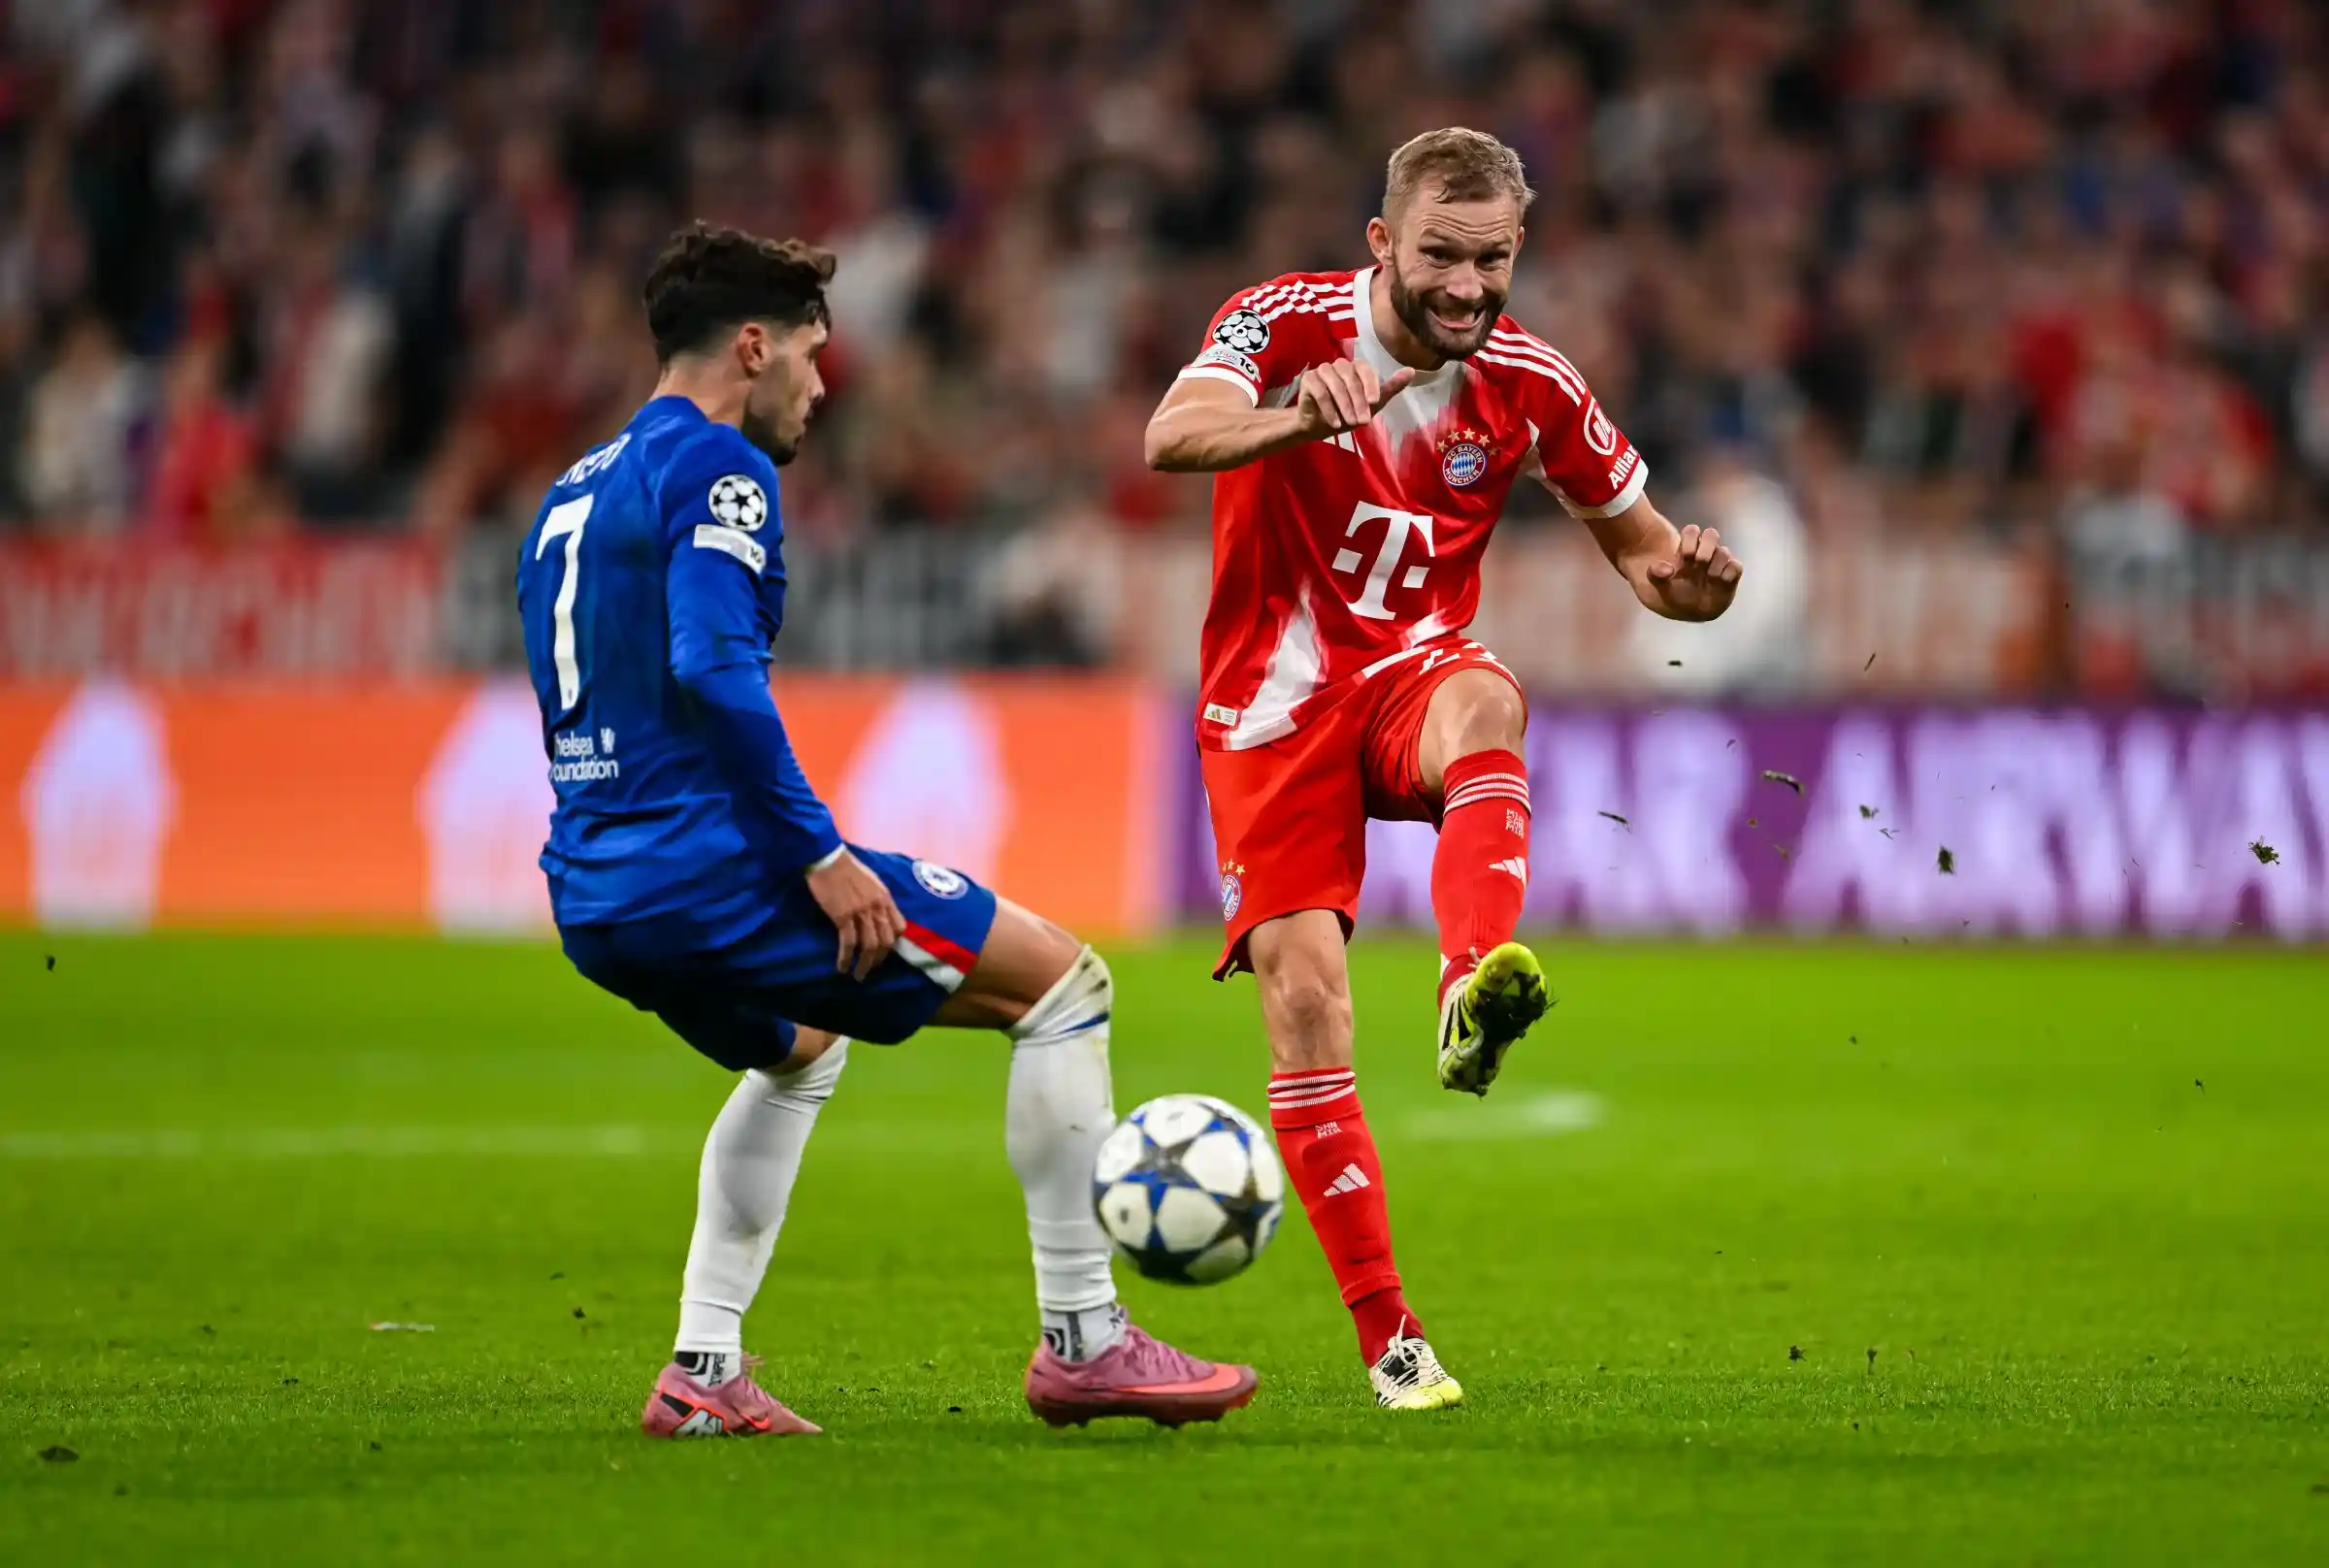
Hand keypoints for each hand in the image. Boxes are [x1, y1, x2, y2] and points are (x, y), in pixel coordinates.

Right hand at [805, 849, 904, 980]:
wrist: (828, 859)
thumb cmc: (847, 868)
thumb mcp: (872, 882)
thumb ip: (878, 899)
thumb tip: (879, 915)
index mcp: (886, 898)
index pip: (900, 927)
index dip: (894, 943)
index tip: (884, 951)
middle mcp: (877, 907)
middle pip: (886, 941)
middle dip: (879, 959)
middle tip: (870, 968)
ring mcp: (861, 912)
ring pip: (869, 946)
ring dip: (864, 965)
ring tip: (858, 975)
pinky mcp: (842, 916)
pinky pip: (848, 943)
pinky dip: (846, 958)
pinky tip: (842, 966)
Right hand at [1295, 359, 1415, 440]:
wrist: (1317, 426)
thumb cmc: (1346, 414)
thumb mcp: (1372, 405)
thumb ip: (1390, 388)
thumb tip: (1412, 371)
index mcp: (1355, 368)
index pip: (1365, 369)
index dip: (1370, 385)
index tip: (1374, 403)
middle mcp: (1339, 365)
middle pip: (1350, 377)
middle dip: (1357, 401)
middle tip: (1361, 421)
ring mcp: (1322, 370)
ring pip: (1335, 384)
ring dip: (1343, 405)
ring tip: (1347, 424)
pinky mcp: (1308, 380)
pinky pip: (1320, 392)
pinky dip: (1328, 409)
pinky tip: (1334, 423)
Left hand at [1643, 523, 1742, 619]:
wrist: (1689, 612)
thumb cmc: (1674, 595)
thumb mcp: (1658, 587)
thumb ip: (1655, 575)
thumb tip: (1668, 569)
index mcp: (1687, 550)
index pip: (1692, 531)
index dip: (1690, 539)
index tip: (1685, 556)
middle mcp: (1705, 554)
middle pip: (1712, 535)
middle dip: (1706, 547)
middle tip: (1699, 562)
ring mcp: (1718, 564)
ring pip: (1724, 551)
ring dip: (1717, 563)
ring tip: (1710, 578)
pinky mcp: (1730, 576)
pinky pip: (1736, 566)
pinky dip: (1729, 572)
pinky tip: (1720, 582)